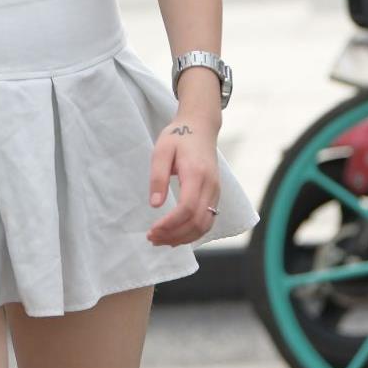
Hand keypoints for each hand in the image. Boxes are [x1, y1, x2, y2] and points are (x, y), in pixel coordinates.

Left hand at [147, 108, 221, 246]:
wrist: (200, 128)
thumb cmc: (178, 137)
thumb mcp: (161, 151)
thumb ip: (158, 177)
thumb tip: (155, 205)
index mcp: (197, 174)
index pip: (187, 208)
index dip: (170, 224)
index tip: (152, 230)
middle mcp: (211, 186)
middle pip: (197, 221)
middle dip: (174, 235)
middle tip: (151, 238)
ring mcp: (216, 192)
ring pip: (204, 225)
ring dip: (183, 238)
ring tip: (160, 240)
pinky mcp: (215, 196)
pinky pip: (207, 221)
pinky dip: (192, 233)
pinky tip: (175, 236)